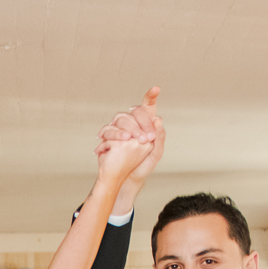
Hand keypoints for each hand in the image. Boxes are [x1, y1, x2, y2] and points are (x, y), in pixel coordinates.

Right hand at [99, 87, 163, 207]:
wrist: (126, 179)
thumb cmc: (142, 166)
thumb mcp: (155, 154)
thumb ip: (159, 137)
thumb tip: (158, 119)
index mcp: (146, 125)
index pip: (148, 107)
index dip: (151, 96)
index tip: (156, 88)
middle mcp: (133, 123)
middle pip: (135, 111)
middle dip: (142, 122)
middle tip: (147, 138)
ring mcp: (120, 128)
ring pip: (121, 118)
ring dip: (129, 128)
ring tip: (131, 141)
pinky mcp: (109, 136)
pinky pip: (108, 129)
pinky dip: (113, 135)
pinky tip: (118, 142)